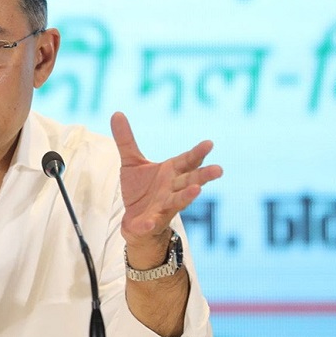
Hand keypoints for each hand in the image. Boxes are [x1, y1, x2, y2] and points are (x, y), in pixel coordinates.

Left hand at [110, 112, 221, 261]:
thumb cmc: (140, 189)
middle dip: (204, 175)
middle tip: (219, 169)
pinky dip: (150, 222)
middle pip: (191, 180)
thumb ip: (126, 140)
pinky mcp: (151, 222)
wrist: (134, 220)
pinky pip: (150, 222)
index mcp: (170, 172)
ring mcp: (164, 206)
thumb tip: (116, 113)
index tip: (209, 144)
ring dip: (187, 196)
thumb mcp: (131, 162)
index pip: (187, 161)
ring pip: (178, 201)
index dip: (198, 153)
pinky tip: (150, 221)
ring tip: (197, 191)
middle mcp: (172, 189)